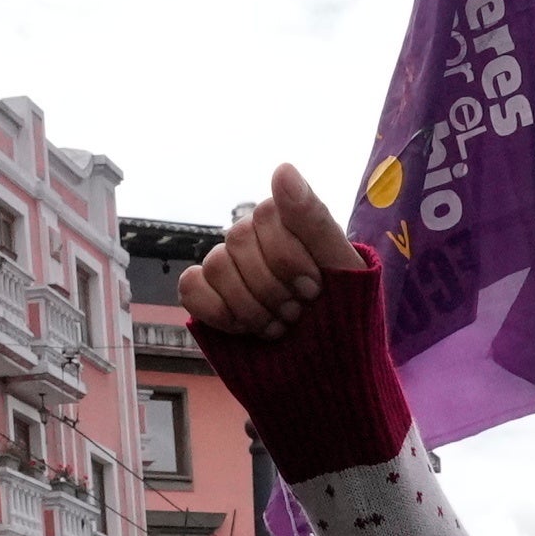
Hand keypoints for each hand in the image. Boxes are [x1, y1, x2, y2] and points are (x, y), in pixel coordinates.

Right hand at [177, 163, 363, 340]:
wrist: (332, 367)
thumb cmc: (344, 313)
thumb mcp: (341, 266)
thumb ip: (314, 218)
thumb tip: (282, 169)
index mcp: (284, 220)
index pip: (264, 217)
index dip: (288, 259)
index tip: (315, 289)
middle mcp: (252, 236)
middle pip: (237, 242)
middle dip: (272, 287)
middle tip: (298, 313)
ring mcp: (227, 266)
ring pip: (215, 265)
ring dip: (250, 306)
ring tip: (278, 326)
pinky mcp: (208, 296)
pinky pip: (191, 288)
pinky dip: (217, 311)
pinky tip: (244, 329)